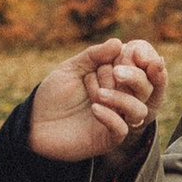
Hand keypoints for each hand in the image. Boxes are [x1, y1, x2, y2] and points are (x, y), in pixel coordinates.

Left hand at [26, 36, 167, 163]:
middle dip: (134, 76)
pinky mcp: (108, 138)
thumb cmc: (54, 93)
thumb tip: (119, 43)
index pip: (144, 66)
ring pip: (139, 109)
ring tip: (97, 94)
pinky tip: (95, 108)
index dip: (145, 57)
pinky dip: (111, 117)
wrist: (34, 122)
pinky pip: (122, 129)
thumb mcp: (72, 68)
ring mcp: (117, 118)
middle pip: (146, 86)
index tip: (136, 52)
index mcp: (117, 77)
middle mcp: (122, 97)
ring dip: (121, 98)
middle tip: (116, 72)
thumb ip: (94, 56)